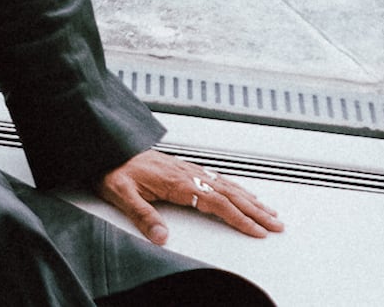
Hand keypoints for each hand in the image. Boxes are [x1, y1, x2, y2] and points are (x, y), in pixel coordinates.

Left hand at [98, 150, 283, 244]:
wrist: (106, 147)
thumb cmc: (113, 169)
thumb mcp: (121, 194)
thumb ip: (143, 216)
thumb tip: (162, 237)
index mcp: (176, 181)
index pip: (216, 202)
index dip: (238, 217)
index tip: (257, 230)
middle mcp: (187, 173)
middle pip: (229, 193)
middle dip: (255, 210)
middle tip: (277, 223)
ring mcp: (188, 170)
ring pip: (226, 185)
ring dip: (250, 199)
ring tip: (270, 211)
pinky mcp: (184, 169)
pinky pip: (217, 178)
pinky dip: (236, 188)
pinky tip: (244, 193)